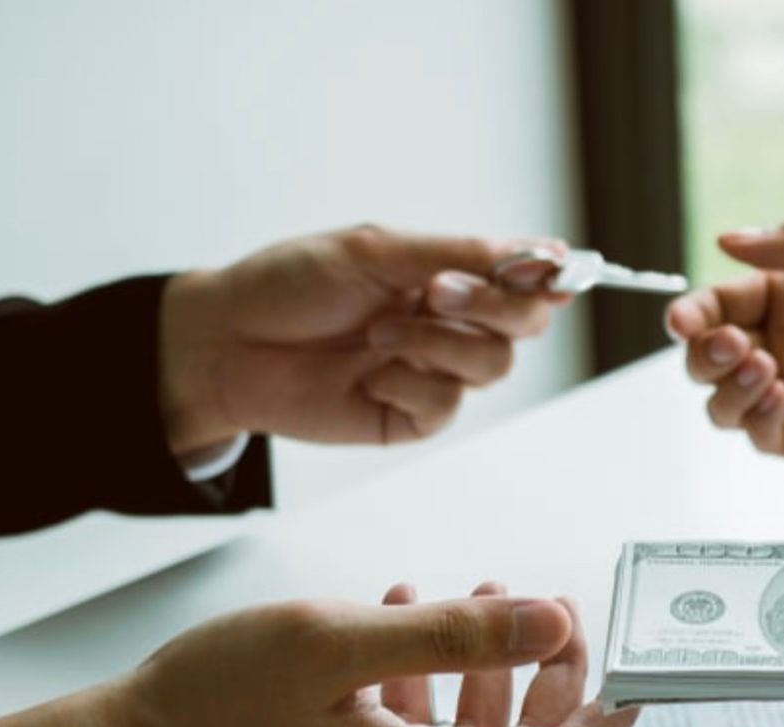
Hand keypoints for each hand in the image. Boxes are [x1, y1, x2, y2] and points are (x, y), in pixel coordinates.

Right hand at [0, 585, 636, 726]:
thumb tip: (550, 622)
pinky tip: (393, 640)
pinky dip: (421, 703)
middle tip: (537, 606)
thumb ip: (454, 634)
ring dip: (471, 676)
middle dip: (537, 673)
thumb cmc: (210, 704)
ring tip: (457, 595)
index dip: (608, 711)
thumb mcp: (338, 641)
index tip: (636, 668)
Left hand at [160, 224, 571, 453]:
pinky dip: (409, 382)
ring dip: (439, 343)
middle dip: (492, 305)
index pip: (525, 276)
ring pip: (493, 365)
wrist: (227, 342)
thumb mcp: (377, 251)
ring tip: (379, 334)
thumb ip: (460, 253)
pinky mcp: (412, 417)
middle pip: (525, 324)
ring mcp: (434, 372)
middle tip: (438, 291)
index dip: (550, 275)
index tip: (555, 271)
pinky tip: (368, 373)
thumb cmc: (289, 286)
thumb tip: (541, 252)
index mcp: (447, 274)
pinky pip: (446, 404)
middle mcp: (449, 322)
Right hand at [665, 217, 783, 455]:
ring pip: (723, 405)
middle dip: (703, 355)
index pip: (715, 306)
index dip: (689, 315)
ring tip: (762, 368)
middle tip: (736, 345)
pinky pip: (764, 438)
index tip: (684, 320)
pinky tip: (780, 394)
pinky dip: (756, 421)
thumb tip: (726, 241)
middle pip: (705, 360)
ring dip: (724, 390)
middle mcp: (782, 342)